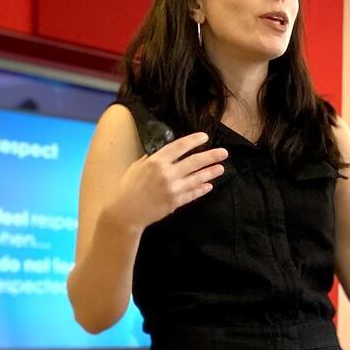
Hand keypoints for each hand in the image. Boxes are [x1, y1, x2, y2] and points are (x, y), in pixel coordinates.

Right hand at [108, 131, 227, 229]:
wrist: (125, 213)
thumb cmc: (128, 187)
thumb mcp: (138, 167)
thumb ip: (153, 159)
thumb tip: (167, 152)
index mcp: (156, 161)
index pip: (179, 147)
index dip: (194, 141)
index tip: (205, 137)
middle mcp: (167, 173)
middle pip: (194, 162)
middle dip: (211, 156)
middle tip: (224, 153)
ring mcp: (173, 189)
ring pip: (197, 178)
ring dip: (211, 172)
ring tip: (221, 168)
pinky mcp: (175, 202)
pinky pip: (193, 194)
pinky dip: (202, 189)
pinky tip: (209, 185)